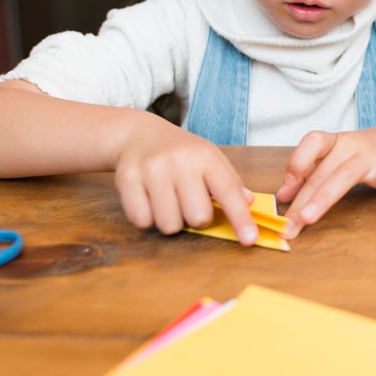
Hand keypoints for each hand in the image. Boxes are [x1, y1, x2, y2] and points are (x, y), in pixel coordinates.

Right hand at [113, 119, 257, 244]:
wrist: (140, 135)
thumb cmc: (182, 154)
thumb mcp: (210, 160)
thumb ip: (230, 183)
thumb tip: (248, 203)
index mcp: (206, 157)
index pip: (228, 192)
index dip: (241, 219)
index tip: (249, 240)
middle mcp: (180, 161)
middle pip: (198, 218)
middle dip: (196, 219)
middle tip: (188, 202)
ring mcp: (152, 169)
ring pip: (169, 224)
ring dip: (170, 221)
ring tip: (168, 201)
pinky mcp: (127, 179)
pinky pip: (142, 221)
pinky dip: (147, 219)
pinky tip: (149, 200)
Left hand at [276, 129, 375, 237]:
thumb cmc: (361, 155)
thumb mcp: (334, 160)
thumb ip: (310, 175)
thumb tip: (283, 196)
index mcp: (333, 142)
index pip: (311, 144)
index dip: (295, 164)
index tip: (284, 193)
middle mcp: (349, 146)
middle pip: (322, 173)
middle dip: (302, 200)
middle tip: (289, 226)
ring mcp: (371, 156)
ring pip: (345, 175)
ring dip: (324, 197)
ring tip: (309, 218)